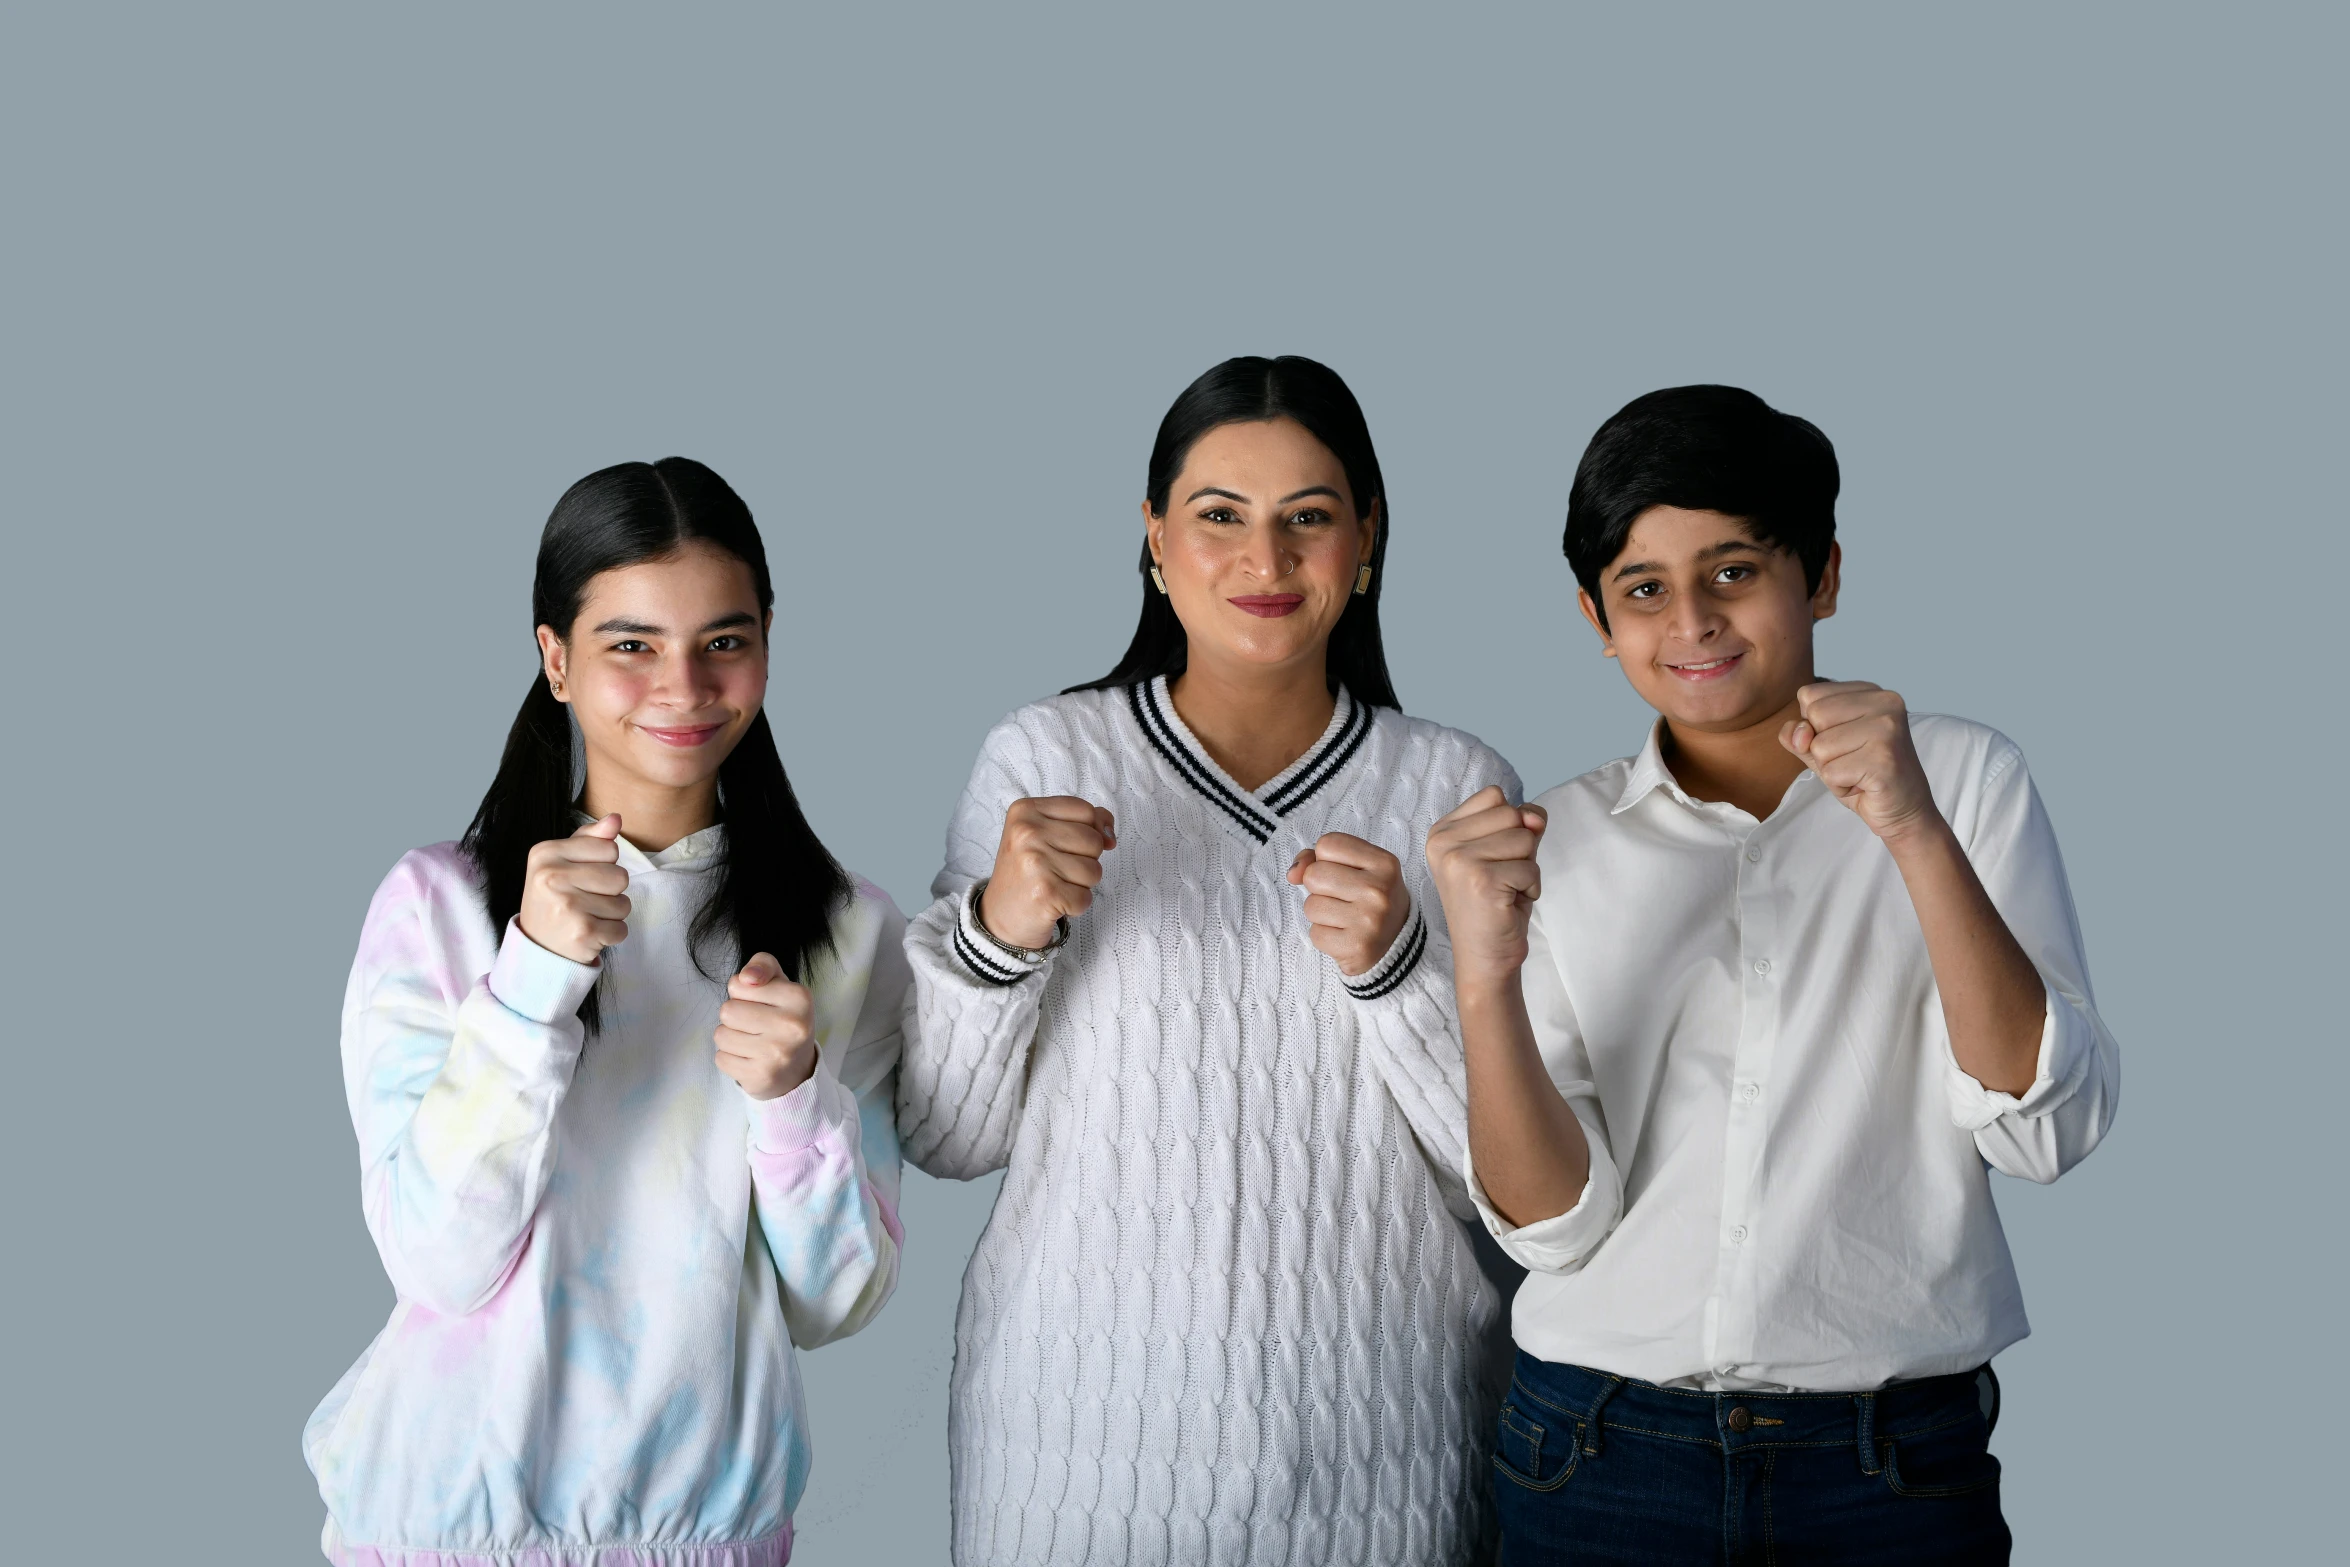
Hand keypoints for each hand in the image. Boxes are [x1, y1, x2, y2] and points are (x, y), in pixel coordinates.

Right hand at [517, 814, 630, 964]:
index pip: (609, 848)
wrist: (537, 947)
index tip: (580, 878)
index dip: (604, 865)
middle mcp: (551, 876)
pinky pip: (621, 929)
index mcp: (546, 852)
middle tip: (584, 900)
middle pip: (620, 876)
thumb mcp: (563, 862)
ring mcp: (567, 905)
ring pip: (624, 904)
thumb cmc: (555, 897)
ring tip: (586, 916)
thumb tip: (616, 819)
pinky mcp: (582, 932)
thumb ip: (590, 838)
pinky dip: (611, 935)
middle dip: (611, 891)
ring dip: (611, 914)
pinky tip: (589, 933)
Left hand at [715, 952, 816, 1099]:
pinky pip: (721, 1058)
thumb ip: (763, 965)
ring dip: (729, 1038)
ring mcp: (777, 1053)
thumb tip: (746, 977)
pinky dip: (729, 1058)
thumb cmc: (783, 1019)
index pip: (738, 984)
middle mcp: (792, 1025)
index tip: (761, 1004)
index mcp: (799, 997)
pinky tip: (748, 1058)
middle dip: (734, 1017)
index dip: (742, 993)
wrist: (797, 1070)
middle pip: (727, 1010)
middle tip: (754, 1025)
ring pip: (721, 1035)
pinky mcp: (761, 1076)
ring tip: (750, 1042)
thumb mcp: (780, 984)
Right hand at [980, 796, 1117, 949]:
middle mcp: (1027, 832)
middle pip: (1094, 840)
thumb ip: (1083, 822)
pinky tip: (1053, 902)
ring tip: (1054, 885)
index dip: (1088, 831)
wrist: (999, 916)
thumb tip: (1110, 834)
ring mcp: (1035, 862)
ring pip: (1095, 870)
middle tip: (1055, 870)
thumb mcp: (1045, 834)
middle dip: (1085, 860)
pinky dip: (1075, 905)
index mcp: (1026, 810)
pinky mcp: (1045, 892)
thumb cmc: (1027, 872)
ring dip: (1081, 884)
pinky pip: (1086, 897)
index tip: (1065, 847)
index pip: (1086, 810)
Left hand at [1288, 832, 1409, 977]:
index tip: (1343, 873)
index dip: (1325, 859)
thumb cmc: (1370, 900)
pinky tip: (1344, 936)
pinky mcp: (1358, 946)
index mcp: (1384, 863)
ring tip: (1344, 918)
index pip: (1327, 844)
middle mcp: (1379, 889)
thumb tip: (1293, 873)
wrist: (1396, 944)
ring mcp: (1369, 920)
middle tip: (1342, 898)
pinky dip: (1324, 936)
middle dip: (1319, 888)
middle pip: (1314, 874)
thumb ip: (1318, 859)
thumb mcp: (1357, 869)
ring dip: (1320, 914)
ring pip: (1311, 906)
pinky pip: (1316, 934)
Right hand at [1426, 786, 1546, 989]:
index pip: (1495, 796)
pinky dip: (1531, 888)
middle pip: (1511, 813)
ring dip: (1526, 868)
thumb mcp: (1506, 852)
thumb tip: (1534, 817)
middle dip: (1520, 848)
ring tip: (1504, 890)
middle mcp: (1443, 841)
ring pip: (1525, 838)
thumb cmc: (1496, 903)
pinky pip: (1531, 867)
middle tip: (1500, 878)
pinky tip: (1508, 904)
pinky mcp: (1481, 879)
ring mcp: (1458, 860)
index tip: (1492, 858)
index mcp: (1441, 830)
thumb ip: (1521, 823)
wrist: (1485, 958)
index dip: (1509, 825)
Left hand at [1779, 681, 1940, 842]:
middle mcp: (1884, 702)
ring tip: (1860, 772)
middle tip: (1854, 760)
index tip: (1847, 742)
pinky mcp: (1884, 758)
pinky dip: (1840, 786)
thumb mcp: (1821, 749)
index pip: (1809, 695)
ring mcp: (1887, 729)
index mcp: (1870, 691)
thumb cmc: (1861, 775)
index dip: (1815, 727)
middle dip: (1822, 749)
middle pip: (1814, 716)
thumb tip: (1798, 733)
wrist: (1904, 810)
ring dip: (1832, 770)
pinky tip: (1865, 785)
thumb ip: (1799, 734)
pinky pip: (1831, 772)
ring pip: (1820, 746)